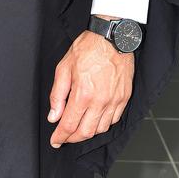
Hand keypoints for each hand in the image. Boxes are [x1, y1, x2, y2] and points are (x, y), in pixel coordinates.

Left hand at [48, 29, 133, 146]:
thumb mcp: (64, 67)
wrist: (111, 38)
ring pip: (101, 129)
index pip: (70, 125)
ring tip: (78, 128)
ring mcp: (114, 101)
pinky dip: (103, 124)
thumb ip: (57, 95)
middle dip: (73, 138)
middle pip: (86, 132)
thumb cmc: (87, 48)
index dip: (60, 136)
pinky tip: (95, 120)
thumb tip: (54, 116)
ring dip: (88, 133)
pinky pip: (114, 120)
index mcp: (83, 94)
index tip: (55, 140)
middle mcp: (100, 101)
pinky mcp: (124, 98)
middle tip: (64, 137)